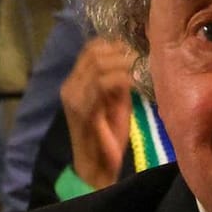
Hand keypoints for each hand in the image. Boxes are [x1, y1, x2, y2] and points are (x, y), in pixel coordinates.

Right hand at [60, 37, 137, 188]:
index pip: (90, 49)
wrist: (97, 167)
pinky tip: (135, 83)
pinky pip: (102, 85)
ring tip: (140, 69)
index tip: (135, 50)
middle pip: (94, 53)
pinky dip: (121, 80)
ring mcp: (74, 97)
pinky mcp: (83, 110)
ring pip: (98, 65)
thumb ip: (119, 83)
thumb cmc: (108, 137)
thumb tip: (132, 61)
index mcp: (75, 82)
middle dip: (121, 52)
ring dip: (123, 64)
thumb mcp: (116, 103)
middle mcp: (70, 86)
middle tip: (141, 58)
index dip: (114, 45)